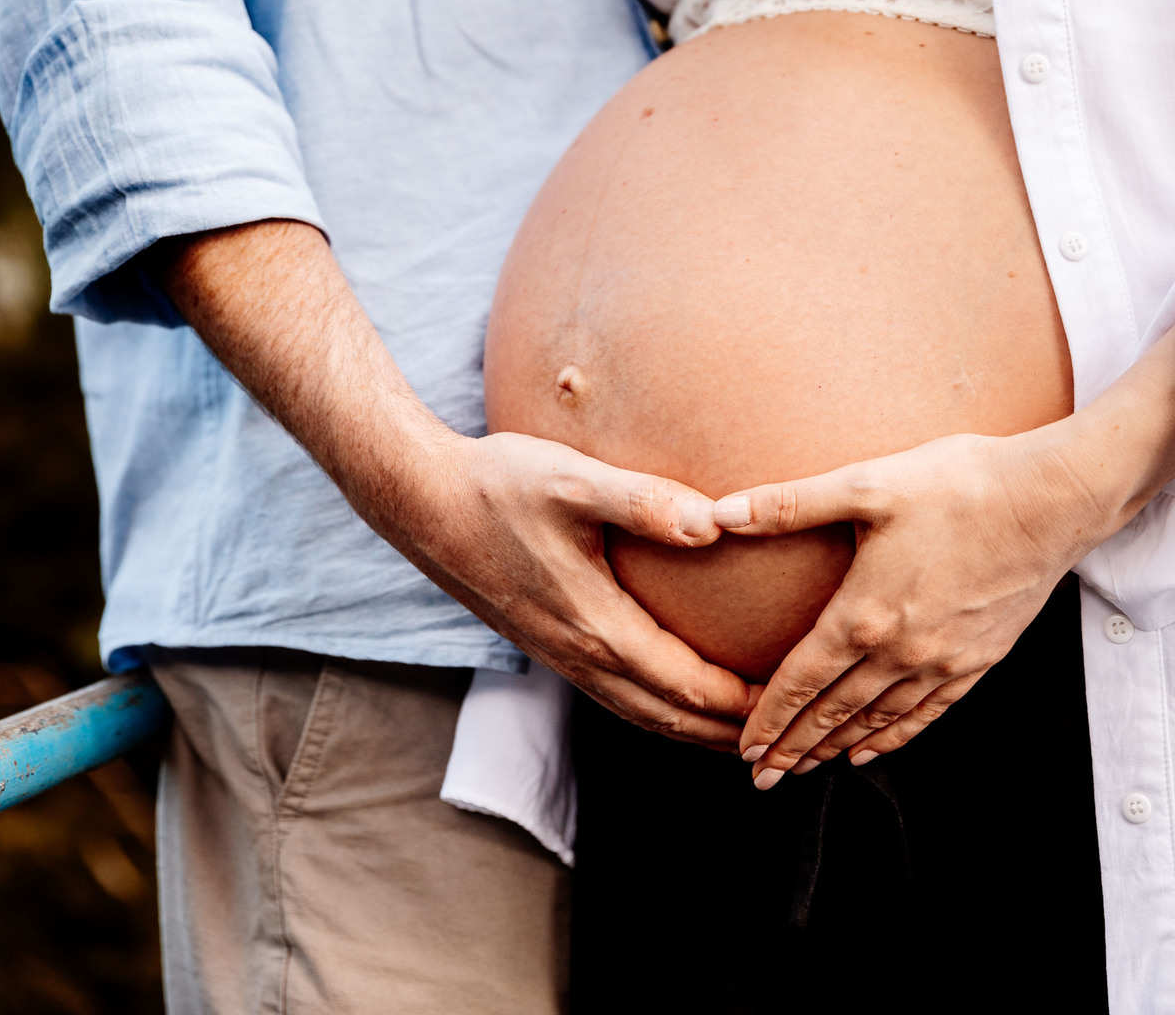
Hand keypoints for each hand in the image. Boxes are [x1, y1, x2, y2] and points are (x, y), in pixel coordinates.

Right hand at [386, 427, 759, 745]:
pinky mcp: (549, 641)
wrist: (422, 502)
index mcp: (597, 626)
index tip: (797, 708)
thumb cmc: (497, 484)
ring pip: (643, 715)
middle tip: (791, 739)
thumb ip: (644, 501)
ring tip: (747, 733)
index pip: (689, 689)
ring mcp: (561, 655)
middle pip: (671, 719)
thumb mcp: (572, 480)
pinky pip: (618, 695)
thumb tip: (714, 523)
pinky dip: (661, 709)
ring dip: (697, 730)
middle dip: (732, 734)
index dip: (746, 706)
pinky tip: (676, 695)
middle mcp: (581, 655)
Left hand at [712, 420, 1135, 783]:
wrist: (1048, 500)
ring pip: (878, 721)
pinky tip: (872, 749)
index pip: (802, 679)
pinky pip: (926, 714)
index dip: (770, 716)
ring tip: (806, 769)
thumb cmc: (956, 483)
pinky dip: (893, 738)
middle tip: (762, 777)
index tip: (745, 747)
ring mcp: (943, 661)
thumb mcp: (864, 483)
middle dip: (794, 746)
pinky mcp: (978, 660)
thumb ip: (787, 504)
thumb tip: (718, 513)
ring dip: (836, 749)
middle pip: (834, 712)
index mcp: (865, 612)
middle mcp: (902, 651)